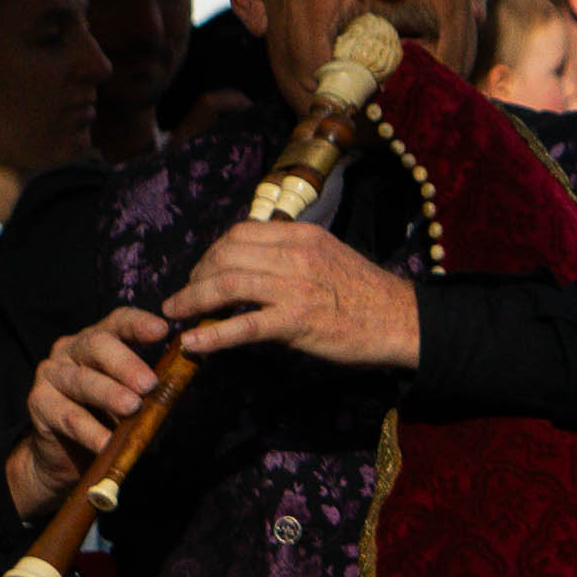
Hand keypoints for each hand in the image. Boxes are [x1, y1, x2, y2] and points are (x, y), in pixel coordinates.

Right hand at [4, 306, 172, 520]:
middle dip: (126, 363)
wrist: (64, 455)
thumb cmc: (106, 418)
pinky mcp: (38, 403)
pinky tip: (106, 442)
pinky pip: (66, 415)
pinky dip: (89, 430)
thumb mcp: (131, 397)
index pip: (117, 322)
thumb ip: (149, 385)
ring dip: (109, 394)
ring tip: (132, 408)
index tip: (163, 330)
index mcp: (97, 340)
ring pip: (81, 380)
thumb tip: (183, 380)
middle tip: (149, 384)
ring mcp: (51, 374)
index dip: (138, 324)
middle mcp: (71, 350)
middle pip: (97, 345)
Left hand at [163, 221, 421, 368]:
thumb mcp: (327, 256)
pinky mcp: (296, 321)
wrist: (399, 319)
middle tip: (185, 297)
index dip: (212, 252)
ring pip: (228, 284)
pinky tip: (193, 344)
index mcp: (302, 235)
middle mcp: (296, 254)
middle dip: (197, 276)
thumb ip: (291, 254)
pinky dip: (213, 335)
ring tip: (177, 315)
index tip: (202, 271)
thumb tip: (250, 263)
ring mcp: (295, 287)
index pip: (240, 232)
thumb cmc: (363, 292)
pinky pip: (244, 326)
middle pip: (226, 255)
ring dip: (193, 300)